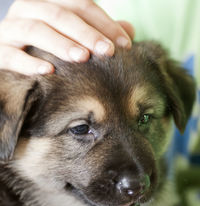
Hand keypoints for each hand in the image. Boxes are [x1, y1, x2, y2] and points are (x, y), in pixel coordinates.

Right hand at [0, 0, 133, 74]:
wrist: (8, 59)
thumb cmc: (46, 50)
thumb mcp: (72, 39)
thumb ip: (98, 33)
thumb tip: (128, 30)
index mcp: (48, 4)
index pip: (80, 6)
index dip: (104, 23)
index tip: (125, 44)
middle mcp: (28, 11)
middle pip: (60, 14)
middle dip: (86, 32)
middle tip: (107, 51)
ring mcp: (10, 30)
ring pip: (35, 29)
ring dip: (60, 43)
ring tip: (82, 58)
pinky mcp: (0, 52)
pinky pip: (12, 55)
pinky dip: (29, 62)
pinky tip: (48, 71)